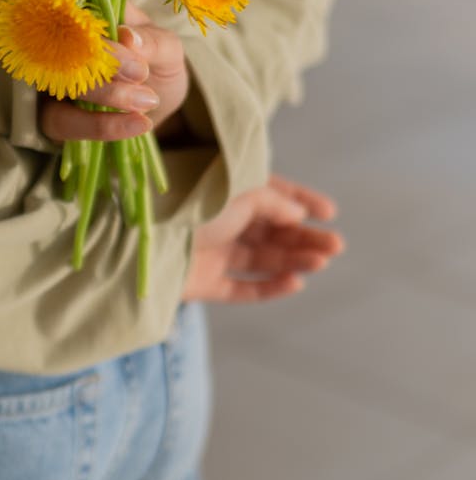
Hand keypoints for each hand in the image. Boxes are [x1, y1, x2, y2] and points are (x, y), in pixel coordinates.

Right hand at [40, 2, 188, 142]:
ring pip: (61, 87)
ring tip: (147, 101)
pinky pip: (61, 123)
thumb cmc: (158, 64)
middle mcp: (60, 43)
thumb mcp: (168, 49)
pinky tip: (138, 124)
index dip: (100, 35)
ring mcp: (52, 80)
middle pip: (64, 49)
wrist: (159, 102)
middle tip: (142, 75)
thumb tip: (127, 37)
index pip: (76, 15)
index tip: (133, 52)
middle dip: (105, 66)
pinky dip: (100, 126)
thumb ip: (153, 42)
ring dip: (105, 96)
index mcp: (87, 13)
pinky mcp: (52, 115)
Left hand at [182, 174, 344, 302]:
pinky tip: (296, 282)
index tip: (329, 212)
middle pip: (271, 230)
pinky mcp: (203, 282)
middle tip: (336, 246)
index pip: (271, 194)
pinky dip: (269, 286)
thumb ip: (273, 202)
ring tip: (321, 261)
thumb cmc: (192, 204)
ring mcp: (212, 252)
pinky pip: (242, 287)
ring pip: (262, 258)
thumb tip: (298, 214)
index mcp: (227, 192)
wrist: (144, 237)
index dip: (301, 201)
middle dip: (304, 237)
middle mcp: (221, 220)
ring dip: (293, 259)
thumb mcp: (240, 192)